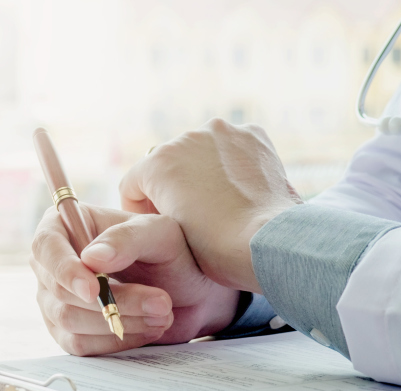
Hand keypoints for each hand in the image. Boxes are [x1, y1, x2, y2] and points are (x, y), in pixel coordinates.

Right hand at [30, 204, 239, 355]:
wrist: (189, 291)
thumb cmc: (173, 252)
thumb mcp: (160, 235)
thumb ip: (127, 239)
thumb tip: (91, 258)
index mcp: (66, 226)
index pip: (45, 247)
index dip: (65, 270)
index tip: (94, 290)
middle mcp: (53, 263)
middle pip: (58, 290)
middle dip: (112, 301)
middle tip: (161, 302)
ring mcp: (55, 299)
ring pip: (69, 320)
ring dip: (119, 321)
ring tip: (162, 313)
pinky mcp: (68, 331)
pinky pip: (78, 345)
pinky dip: (115, 340)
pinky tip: (146, 329)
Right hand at [120, 119, 300, 292]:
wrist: (267, 243)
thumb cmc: (215, 249)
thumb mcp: (167, 233)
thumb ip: (157, 208)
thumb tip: (168, 196)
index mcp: (156, 163)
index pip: (133, 183)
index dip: (141, 209)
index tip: (157, 225)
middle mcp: (184, 137)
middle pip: (168, 163)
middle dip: (174, 185)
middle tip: (192, 215)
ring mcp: (221, 132)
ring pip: (201, 150)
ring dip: (204, 170)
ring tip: (220, 202)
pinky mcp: (252, 134)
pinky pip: (232, 146)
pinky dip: (233, 162)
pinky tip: (241, 188)